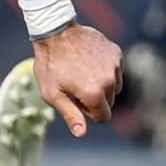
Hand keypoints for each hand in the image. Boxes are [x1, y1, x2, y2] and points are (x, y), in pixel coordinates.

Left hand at [31, 22, 122, 137]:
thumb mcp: (52, 93)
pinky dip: (104, 68)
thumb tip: (81, 134)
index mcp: (94, 94)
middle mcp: (109, 80)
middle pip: (109, 102)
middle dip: (94, 98)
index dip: (87, 111)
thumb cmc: (49, 64)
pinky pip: (115, 69)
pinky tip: (87, 60)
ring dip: (101, 83)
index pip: (103, 117)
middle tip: (74, 83)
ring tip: (80, 71)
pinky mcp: (116, 52)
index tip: (75, 100)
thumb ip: (70, 114)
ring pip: (114, 86)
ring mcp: (114, 65)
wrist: (54, 31)